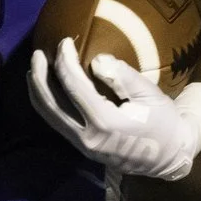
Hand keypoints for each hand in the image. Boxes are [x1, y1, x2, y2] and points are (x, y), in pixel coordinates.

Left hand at [28, 40, 200, 181]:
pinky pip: (56, 122)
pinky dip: (46, 103)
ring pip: (48, 116)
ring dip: (38, 90)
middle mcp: (87, 136)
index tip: (63, 42)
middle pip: (50, 104)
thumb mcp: (150, 95)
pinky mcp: (80, 147)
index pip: (74, 87)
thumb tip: (96, 60)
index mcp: (105, 123)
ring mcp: (81, 145)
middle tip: (37, 53)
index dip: (65, 61)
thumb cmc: (163, 122)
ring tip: (34, 68)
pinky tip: (45, 87)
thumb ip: (124, 77)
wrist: (167, 157)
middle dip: (40, 77)